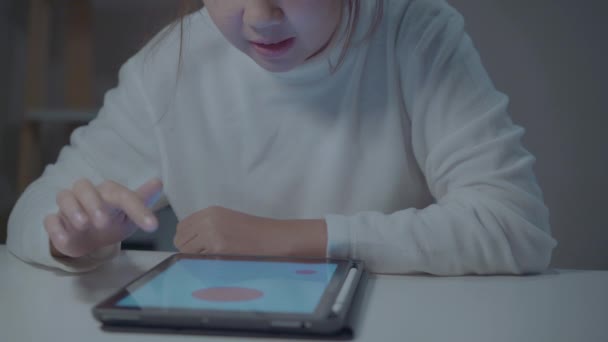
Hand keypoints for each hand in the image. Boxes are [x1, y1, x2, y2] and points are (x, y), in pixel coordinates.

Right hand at [44, 178, 162, 257]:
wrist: (89, 240)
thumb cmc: (112, 221)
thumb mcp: (130, 214)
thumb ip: (143, 200)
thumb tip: (159, 182)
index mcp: (109, 193)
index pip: (122, 195)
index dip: (138, 208)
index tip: (152, 226)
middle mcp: (87, 196)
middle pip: (84, 187)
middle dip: (93, 202)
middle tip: (103, 222)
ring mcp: (69, 208)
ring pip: (64, 197)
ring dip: (73, 210)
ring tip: (84, 224)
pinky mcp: (56, 223)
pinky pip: (50, 220)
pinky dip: (56, 228)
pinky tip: (65, 239)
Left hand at [174, 206, 327, 256]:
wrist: (271, 238)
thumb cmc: (252, 231)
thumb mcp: (226, 220)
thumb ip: (206, 225)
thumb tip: (187, 240)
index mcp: (210, 211)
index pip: (182, 226)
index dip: (186, 238)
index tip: (194, 245)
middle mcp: (208, 220)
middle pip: (180, 239)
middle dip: (187, 249)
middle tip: (203, 254)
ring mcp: (212, 234)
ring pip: (186, 251)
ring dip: (194, 257)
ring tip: (212, 257)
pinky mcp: (217, 248)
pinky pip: (198, 259)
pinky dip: (203, 263)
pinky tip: (217, 260)